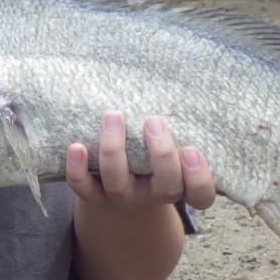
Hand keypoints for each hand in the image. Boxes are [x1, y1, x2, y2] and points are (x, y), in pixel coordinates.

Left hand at [65, 111, 215, 210]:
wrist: (122, 182)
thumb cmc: (155, 152)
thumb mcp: (173, 141)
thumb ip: (180, 125)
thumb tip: (179, 82)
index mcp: (182, 185)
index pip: (202, 195)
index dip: (200, 177)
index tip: (191, 149)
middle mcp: (156, 195)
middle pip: (166, 187)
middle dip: (162, 155)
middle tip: (155, 122)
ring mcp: (125, 198)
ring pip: (119, 184)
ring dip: (114, 149)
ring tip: (114, 115)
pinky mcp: (96, 197)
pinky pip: (85, 189)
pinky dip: (78, 170)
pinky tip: (76, 146)